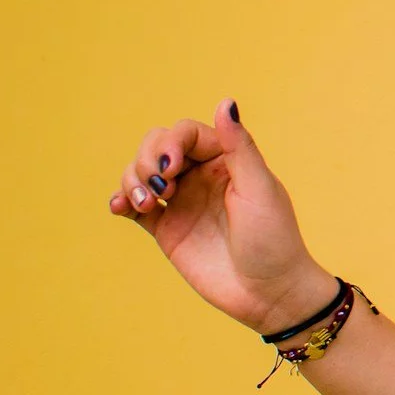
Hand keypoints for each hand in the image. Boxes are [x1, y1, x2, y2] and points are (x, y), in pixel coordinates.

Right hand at [106, 98, 339, 334]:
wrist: (268, 293)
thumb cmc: (274, 239)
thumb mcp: (259, 189)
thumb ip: (238, 146)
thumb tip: (225, 101)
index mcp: (226, 160)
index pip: (186, 132)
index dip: (170, 141)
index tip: (170, 166)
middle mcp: (201, 176)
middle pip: (156, 147)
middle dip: (147, 159)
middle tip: (161, 188)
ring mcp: (182, 202)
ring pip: (141, 174)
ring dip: (132, 180)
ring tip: (143, 203)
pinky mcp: (167, 230)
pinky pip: (134, 208)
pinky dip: (121, 201)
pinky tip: (120, 207)